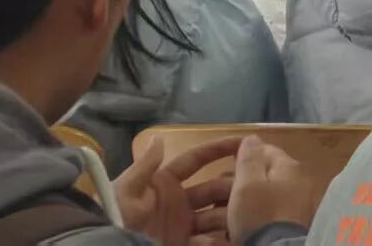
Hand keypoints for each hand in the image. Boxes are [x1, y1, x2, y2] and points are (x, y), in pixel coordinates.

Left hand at [114, 135, 239, 245]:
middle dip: (234, 185)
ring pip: (218, 213)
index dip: (219, 148)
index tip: (246, 141)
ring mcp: (184, 225)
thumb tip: (159, 137)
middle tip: (254, 185)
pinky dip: (220, 238)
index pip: (196, 160)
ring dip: (231, 213)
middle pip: (215, 188)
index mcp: (165, 183)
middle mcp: (179, 202)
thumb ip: (145, 166)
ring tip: (246, 214)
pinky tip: (228, 237)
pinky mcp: (185, 244)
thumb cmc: (117, 219)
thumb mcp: (125, 191)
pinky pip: (210, 239)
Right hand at [228, 136, 323, 241]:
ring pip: (263, 193)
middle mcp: (297, 181)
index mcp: (289, 167)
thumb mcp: (248, 183)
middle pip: (263, 173)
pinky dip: (251, 211)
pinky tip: (237, 219)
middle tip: (216, 186)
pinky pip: (266, 210)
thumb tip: (252, 137)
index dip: (244, 152)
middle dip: (238, 177)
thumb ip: (249, 158)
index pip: (266, 150)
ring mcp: (296, 202)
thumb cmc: (260, 213)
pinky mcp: (290, 221)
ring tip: (220, 205)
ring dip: (241, 196)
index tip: (224, 159)